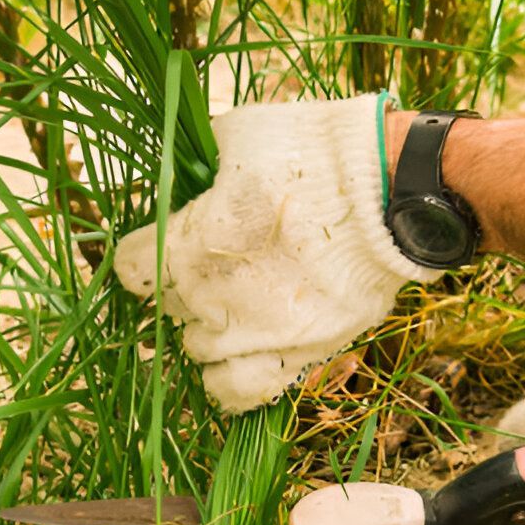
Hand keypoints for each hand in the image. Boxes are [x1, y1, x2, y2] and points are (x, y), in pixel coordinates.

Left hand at [113, 94, 440, 412]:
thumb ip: (204, 165)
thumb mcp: (243, 132)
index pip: (130, 269)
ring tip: (231, 308)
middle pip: (168, 308)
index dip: (141, 252)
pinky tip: (238, 361)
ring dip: (206, 330)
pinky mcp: (304, 354)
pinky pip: (245, 392)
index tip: (161, 241)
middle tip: (213, 261)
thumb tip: (193, 172)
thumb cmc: (316, 151)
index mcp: (190, 244)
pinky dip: (232, 382)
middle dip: (181, 286)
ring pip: (198, 353)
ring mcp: (259, 334)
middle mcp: (216, 299)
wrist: (394, 192)